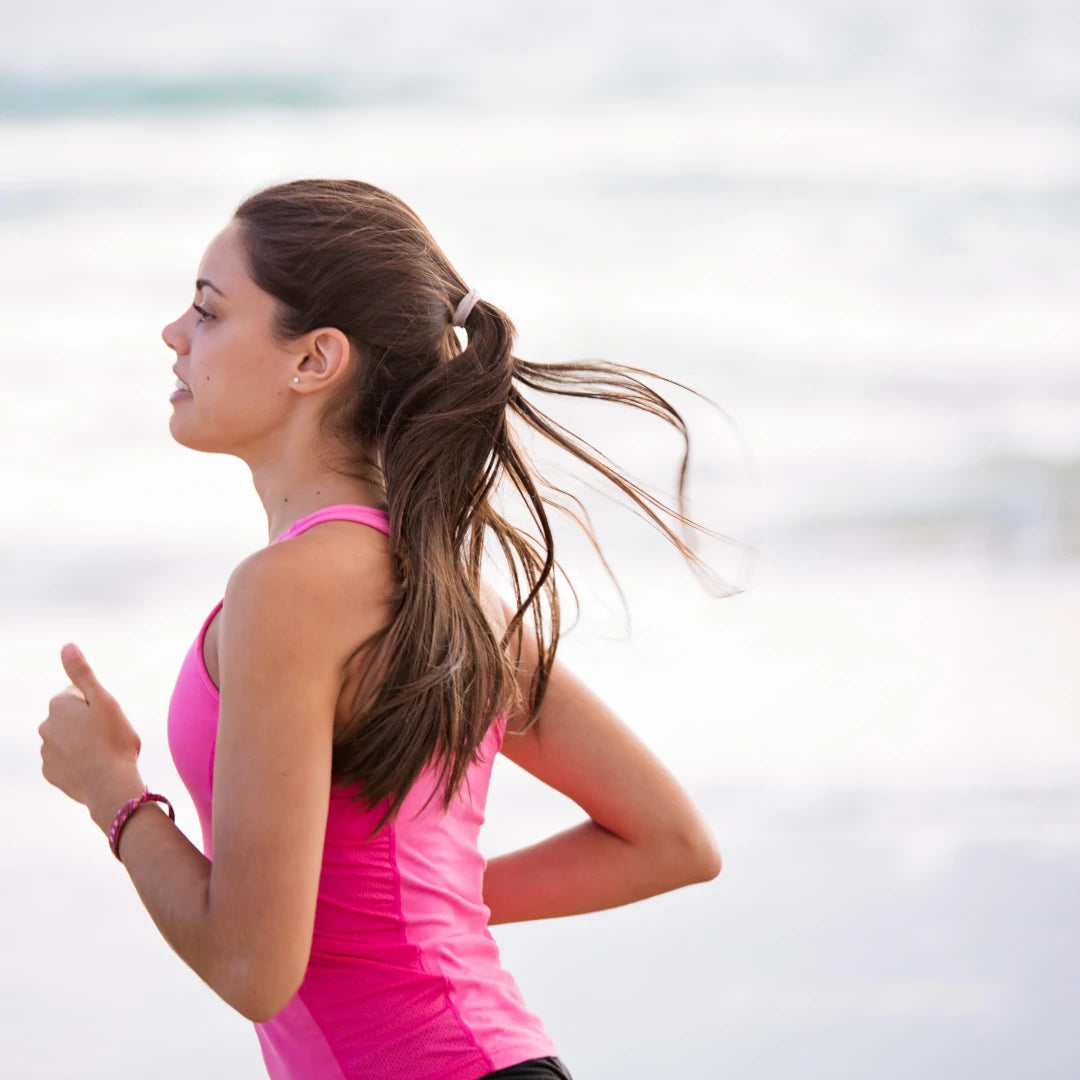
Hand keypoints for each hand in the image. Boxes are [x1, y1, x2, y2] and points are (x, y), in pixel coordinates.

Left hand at [39, 644, 144, 816]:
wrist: (110, 785)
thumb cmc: (113, 740)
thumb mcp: (104, 700)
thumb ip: (82, 674)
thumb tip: (67, 646)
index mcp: (59, 705)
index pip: (79, 694)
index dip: (98, 703)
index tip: (109, 717)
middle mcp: (46, 726)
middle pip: (72, 717)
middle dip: (87, 722)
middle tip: (109, 734)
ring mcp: (46, 751)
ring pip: (68, 739)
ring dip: (83, 742)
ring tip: (104, 753)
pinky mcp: (50, 773)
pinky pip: (65, 761)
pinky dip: (78, 762)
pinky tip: (94, 767)